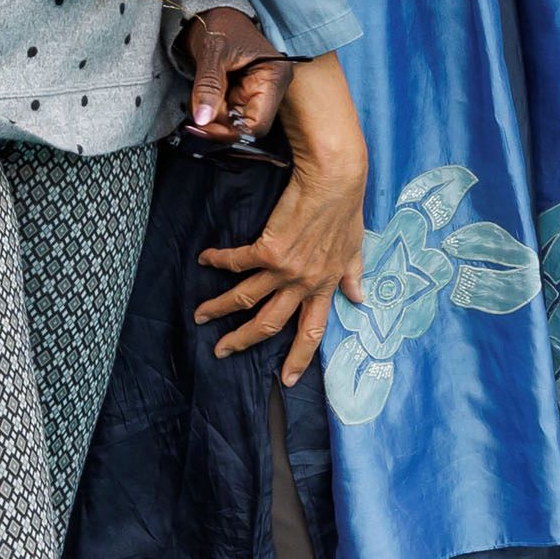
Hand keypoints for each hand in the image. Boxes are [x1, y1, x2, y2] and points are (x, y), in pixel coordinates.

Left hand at [178, 4, 292, 145]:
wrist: (214, 13)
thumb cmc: (220, 26)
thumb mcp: (213, 54)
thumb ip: (208, 87)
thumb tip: (202, 119)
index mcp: (274, 77)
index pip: (258, 124)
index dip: (230, 131)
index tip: (202, 126)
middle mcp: (271, 88)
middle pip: (246, 125)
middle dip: (219, 124)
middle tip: (194, 117)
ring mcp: (258, 91)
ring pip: (235, 121)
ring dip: (213, 117)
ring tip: (197, 100)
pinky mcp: (244, 92)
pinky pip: (228, 112)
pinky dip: (212, 110)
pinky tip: (202, 99)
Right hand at [196, 54, 369, 380]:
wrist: (336, 177)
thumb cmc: (347, 207)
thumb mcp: (356, 245)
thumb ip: (353, 274)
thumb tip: (359, 298)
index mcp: (327, 284)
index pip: (313, 330)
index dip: (299, 357)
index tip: (286, 381)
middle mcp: (306, 282)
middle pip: (271, 324)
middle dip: (243, 340)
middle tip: (221, 351)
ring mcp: (286, 269)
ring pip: (245, 300)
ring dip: (219, 308)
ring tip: (200, 314)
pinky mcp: (267, 249)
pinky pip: (235, 263)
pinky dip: (218, 261)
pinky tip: (206, 258)